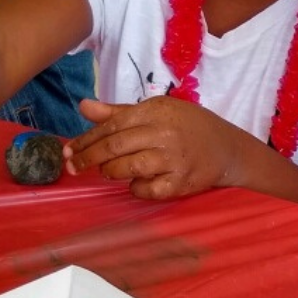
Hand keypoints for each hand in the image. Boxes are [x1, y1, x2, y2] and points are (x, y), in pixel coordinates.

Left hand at [63, 96, 242, 199]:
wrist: (227, 148)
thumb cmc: (188, 126)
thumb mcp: (157, 111)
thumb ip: (118, 112)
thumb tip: (83, 107)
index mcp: (156, 110)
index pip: (112, 125)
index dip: (86, 139)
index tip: (69, 150)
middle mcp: (164, 133)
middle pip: (115, 147)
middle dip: (88, 158)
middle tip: (73, 166)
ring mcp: (174, 159)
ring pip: (128, 168)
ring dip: (111, 172)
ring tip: (107, 172)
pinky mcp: (181, 182)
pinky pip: (147, 190)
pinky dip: (135, 189)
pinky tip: (135, 183)